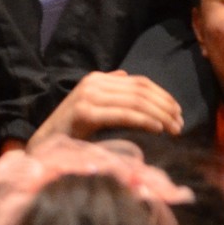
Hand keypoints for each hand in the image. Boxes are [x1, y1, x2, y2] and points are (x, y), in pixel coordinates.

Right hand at [34, 72, 181, 144]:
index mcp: (97, 79)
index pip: (139, 82)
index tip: (178, 112)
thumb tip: (126, 76)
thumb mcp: (91, 107)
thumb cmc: (70, 133)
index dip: (163, 96)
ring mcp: (88, 97)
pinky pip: (123, 114)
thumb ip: (109, 92)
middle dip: (165, 106)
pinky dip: (144, 120)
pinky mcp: (85, 113)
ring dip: (160, 115)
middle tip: (181, 123)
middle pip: (141, 90)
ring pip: (135, 101)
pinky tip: (158, 129)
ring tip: (174, 129)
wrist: (42, 148)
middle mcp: (93, 83)